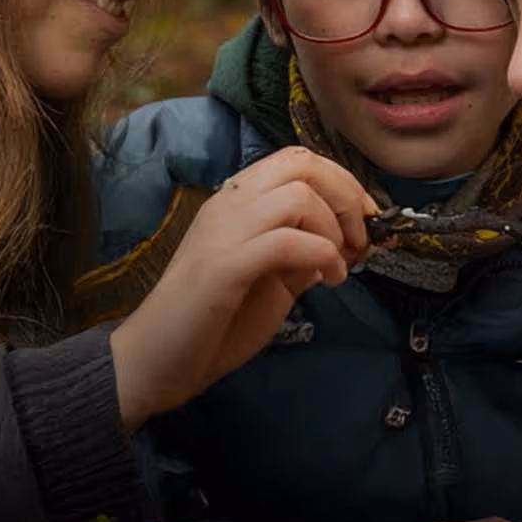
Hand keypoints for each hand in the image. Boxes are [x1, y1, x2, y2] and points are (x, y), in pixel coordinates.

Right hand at [111, 147, 373, 428]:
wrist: (154, 361)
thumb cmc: (210, 323)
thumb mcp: (271, 281)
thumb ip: (302, 255)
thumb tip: (346, 243)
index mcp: (237, 201)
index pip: (296, 160)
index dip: (342, 181)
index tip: (366, 218)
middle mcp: (229, 203)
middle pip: (302, 164)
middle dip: (347, 194)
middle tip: (360, 236)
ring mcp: (224, 231)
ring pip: (297, 195)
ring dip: (334, 227)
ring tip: (341, 263)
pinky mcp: (223, 265)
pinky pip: (286, 240)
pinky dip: (321, 253)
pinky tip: (328, 279)